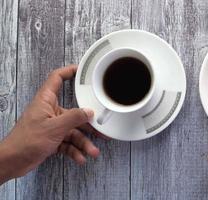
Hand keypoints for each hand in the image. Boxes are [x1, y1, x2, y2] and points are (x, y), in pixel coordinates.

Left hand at [0, 65, 103, 183]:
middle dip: (87, 124)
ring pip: (73, 131)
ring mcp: (51, 126)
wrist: (13, 161)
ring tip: (92, 151)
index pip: (57, 78)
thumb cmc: (26, 141)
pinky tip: (80, 158)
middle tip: (100, 128)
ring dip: (83, 142)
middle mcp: (49, 112)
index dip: (69, 72)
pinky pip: (68, 143)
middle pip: (74, 112)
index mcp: (46, 101)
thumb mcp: (55, 127)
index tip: (82, 70)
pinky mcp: (51, 139)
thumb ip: (74, 118)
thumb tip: (88, 111)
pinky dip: (75, 150)